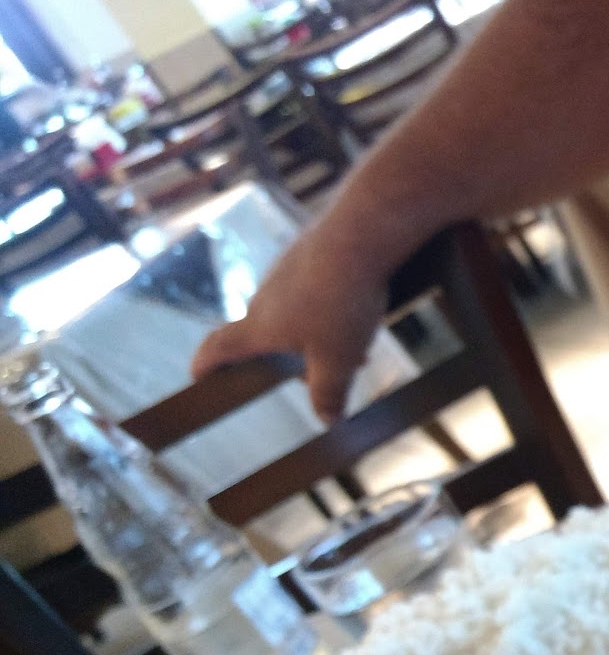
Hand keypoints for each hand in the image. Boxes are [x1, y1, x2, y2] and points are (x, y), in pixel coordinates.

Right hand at [190, 218, 391, 423]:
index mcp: (258, 326)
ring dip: (318, 333)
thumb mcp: (338, 360)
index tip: (197, 376)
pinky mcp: (311, 252)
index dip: (205, 366)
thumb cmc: (340, 302)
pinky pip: (314, 287)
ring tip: (356, 347)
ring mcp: (286, 270)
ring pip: (295, 310)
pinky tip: (364, 310)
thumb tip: (326, 419)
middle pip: (265, 334)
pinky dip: (331, 306)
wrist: (361, 235)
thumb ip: (329, 392)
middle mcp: (264, 296)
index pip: (218, 348)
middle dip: (290, 358)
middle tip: (324, 375)